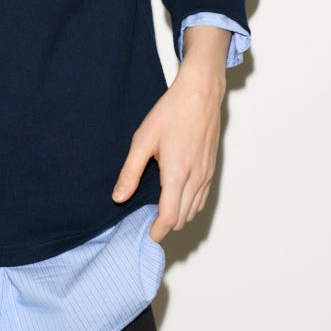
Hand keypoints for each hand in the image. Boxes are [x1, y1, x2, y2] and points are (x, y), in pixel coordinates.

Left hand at [111, 27, 228, 241]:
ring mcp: (207, 174)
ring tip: (158, 211)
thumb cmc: (170, 113)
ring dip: (178, 215)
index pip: (170, 217)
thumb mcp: (143, 140)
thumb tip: (119, 198)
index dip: (157, 231)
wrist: (200, 94)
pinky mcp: (212, 169)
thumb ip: (130, 172)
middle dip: (165, 225)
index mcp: (177, 174)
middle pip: (183, 218)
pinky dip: (189, 205)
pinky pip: (202, 198)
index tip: (146, 236)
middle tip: (146, 222)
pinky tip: (175, 196)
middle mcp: (196, 179)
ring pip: (194, 210)